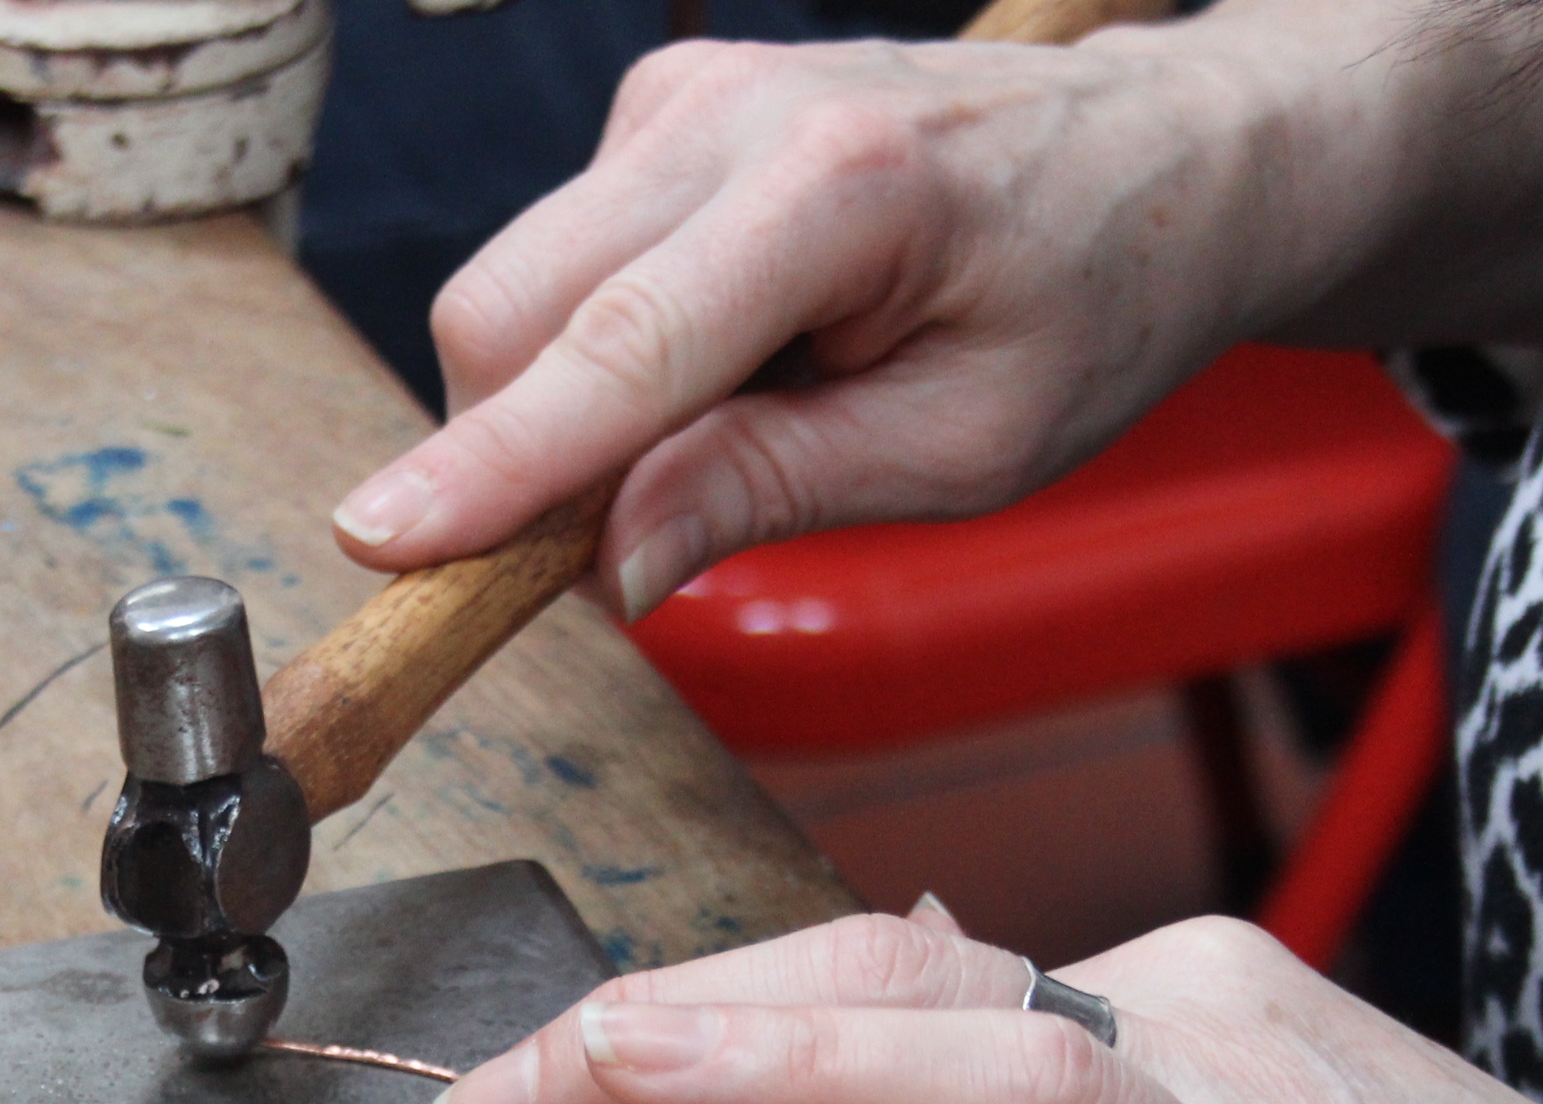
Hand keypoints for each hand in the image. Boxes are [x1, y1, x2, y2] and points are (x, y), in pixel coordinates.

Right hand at [325, 0, 1542, 615]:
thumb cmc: (1088, 295)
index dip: (490, 464)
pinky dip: (599, 356)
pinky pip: (564, 264)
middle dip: (512, 459)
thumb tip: (607, 563)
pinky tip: (723, 366)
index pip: (617, 351)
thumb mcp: (964, 444)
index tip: (383, 540)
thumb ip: (771, 489)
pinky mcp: (662, 116)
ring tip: (721, 436)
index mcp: (837, 190)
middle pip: (511, 311)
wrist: (1160, 153)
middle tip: (611, 557)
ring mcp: (684, 100)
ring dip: (565, 412)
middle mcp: (735, 115)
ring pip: (517, 292)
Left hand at [428, 901, 1542, 1103]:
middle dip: (674, 1036)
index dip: (690, 1022)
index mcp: (1167, 1005)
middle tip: (489, 1103)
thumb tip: (876, 974)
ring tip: (616, 1094)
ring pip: (1009, 1098)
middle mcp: (1193, 1069)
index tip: (540, 1083)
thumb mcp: (1246, 1103)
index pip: (879, 978)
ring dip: (789, 1081)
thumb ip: (1052, 1056)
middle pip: (896, 1000)